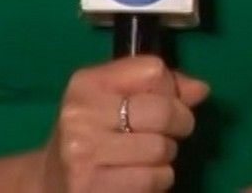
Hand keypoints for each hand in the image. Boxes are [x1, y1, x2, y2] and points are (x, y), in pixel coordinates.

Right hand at [35, 54, 209, 192]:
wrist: (51, 181)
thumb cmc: (91, 135)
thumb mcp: (112, 101)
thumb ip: (156, 88)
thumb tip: (200, 89)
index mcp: (87, 84)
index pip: (154, 70)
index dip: (170, 89)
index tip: (162, 103)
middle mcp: (80, 116)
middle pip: (162, 111)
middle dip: (178, 124)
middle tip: (168, 134)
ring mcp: (84, 155)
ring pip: (162, 149)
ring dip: (166, 157)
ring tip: (147, 158)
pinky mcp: (94, 188)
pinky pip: (154, 179)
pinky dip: (158, 180)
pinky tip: (139, 177)